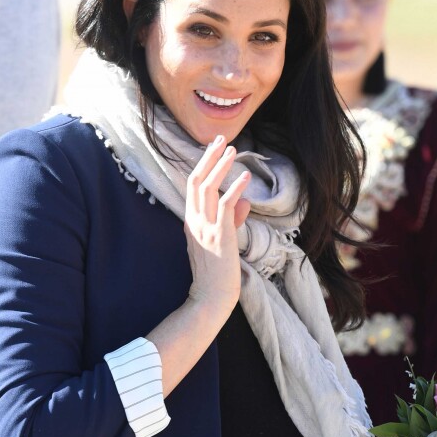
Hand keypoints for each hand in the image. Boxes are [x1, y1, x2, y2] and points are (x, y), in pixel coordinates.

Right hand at [185, 135, 250, 315]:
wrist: (212, 297)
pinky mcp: (219, 236)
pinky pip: (226, 205)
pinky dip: (235, 188)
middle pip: (196, 180)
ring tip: (233, 149)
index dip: (203, 165)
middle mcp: (194, 221)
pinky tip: (245, 176)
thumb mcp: (221, 241)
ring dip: (221, 166)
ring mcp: (205, 228)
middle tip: (221, 139)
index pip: (193, 187)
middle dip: (208, 157)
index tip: (214, 148)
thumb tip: (243, 201)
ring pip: (208, 188)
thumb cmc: (216, 272)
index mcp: (190, 221)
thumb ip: (231, 220)